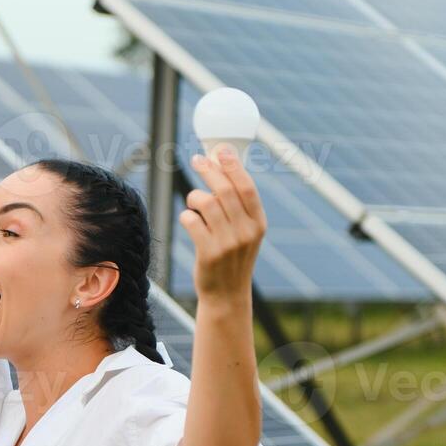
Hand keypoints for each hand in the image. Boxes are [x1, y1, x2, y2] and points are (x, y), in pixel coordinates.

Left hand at [181, 147, 266, 300]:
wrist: (227, 295)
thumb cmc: (233, 258)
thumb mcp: (246, 233)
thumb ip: (239, 206)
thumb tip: (223, 167)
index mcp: (258, 223)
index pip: (247, 187)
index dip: (233, 165)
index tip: (220, 150)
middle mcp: (246, 232)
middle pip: (224, 190)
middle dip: (208, 170)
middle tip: (197, 160)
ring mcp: (228, 243)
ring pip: (206, 202)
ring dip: (195, 197)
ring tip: (194, 202)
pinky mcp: (208, 253)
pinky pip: (191, 221)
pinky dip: (187, 216)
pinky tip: (190, 221)